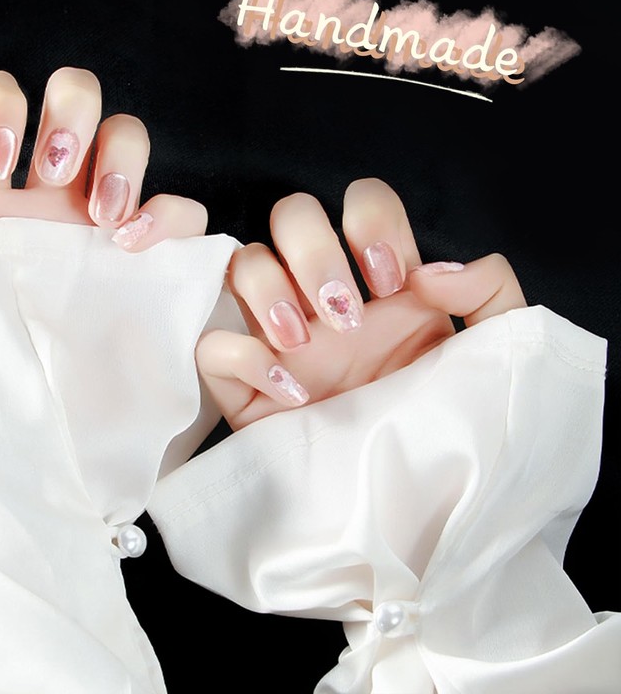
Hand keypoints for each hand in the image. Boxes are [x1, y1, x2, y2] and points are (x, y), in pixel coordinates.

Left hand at [0, 67, 205, 248]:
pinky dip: (167, 215)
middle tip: (55, 174)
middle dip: (70, 114)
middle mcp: (55, 193)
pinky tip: (133, 247)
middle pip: (73, 92)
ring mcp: (109, 218)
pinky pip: (185, 209)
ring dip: (120, 155)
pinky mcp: (156, 255)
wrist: (33, 418)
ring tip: (103, 219)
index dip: (1, 109)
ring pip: (129, 133)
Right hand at [197, 178, 525, 429]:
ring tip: (309, 345)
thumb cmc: (447, 426)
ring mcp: (280, 336)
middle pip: (290, 213)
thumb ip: (491, 290)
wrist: (410, 504)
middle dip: (313, 251)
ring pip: (241, 261)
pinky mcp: (244, 384)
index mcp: (383, 284)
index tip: (392, 283)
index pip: (362, 201)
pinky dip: (243, 356)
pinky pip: (212, 343)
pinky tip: (289, 390)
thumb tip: (432, 269)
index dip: (370, 222)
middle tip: (347, 316)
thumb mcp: (495, 354)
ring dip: (271, 292)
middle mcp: (326, 297)